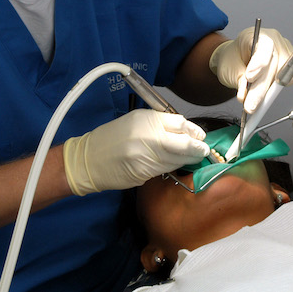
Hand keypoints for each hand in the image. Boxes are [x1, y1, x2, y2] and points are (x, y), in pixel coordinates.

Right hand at [63, 110, 209, 195]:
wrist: (88, 160)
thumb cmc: (112, 138)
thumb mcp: (135, 121)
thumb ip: (160, 124)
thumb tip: (185, 131)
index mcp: (146, 119)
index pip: (180, 123)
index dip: (194, 131)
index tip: (200, 136)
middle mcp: (149, 136)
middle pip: (184, 143)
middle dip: (198, 148)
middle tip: (204, 150)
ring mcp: (147, 156)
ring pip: (178, 159)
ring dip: (188, 159)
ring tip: (194, 157)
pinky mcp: (145, 173)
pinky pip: (166, 169)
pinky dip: (174, 166)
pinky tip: (175, 163)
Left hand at [209, 27, 292, 112]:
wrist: (235, 59)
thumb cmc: (232, 60)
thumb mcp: (228, 69)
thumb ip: (238, 81)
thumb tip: (245, 96)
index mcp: (255, 35)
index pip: (264, 46)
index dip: (260, 62)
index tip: (250, 78)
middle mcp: (273, 40)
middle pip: (275, 64)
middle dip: (262, 88)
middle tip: (251, 105)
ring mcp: (284, 49)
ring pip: (285, 72)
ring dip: (270, 90)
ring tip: (256, 102)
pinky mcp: (291, 60)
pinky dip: (281, 86)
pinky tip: (269, 92)